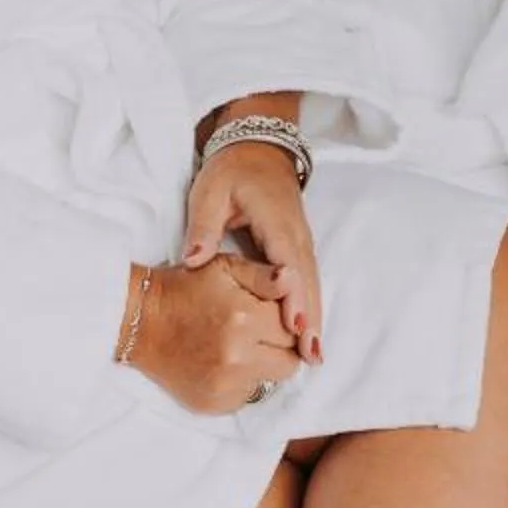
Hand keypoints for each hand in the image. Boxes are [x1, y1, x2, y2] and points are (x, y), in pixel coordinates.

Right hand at [131, 255, 304, 415]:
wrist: (141, 320)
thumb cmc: (185, 288)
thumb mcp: (225, 268)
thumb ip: (264, 275)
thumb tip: (293, 280)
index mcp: (245, 318)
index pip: (293, 327)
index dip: (283, 317)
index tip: (266, 312)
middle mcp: (238, 357)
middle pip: (289, 362)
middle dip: (279, 346)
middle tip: (257, 331)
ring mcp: (225, 386)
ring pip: (270, 381)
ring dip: (262, 365)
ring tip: (239, 345)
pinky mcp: (213, 404)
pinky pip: (246, 397)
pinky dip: (242, 381)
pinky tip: (224, 362)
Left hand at [182, 142, 322, 362]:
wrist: (258, 151)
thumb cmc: (231, 172)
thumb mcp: (210, 192)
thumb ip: (203, 226)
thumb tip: (193, 260)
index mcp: (275, 221)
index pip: (287, 264)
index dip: (292, 296)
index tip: (294, 325)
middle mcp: (295, 235)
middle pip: (307, 281)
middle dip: (310, 318)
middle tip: (310, 356)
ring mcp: (301, 242)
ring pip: (312, 284)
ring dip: (315, 318)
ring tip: (314, 356)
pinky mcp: (298, 249)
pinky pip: (308, 281)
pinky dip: (311, 307)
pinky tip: (310, 335)